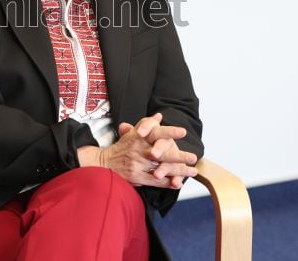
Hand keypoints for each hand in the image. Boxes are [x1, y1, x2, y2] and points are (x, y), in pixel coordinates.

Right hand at [78, 113, 197, 188]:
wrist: (104, 163)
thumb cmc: (122, 147)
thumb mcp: (132, 133)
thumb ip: (146, 124)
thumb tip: (159, 116)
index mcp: (138, 137)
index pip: (156, 133)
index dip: (169, 132)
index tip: (183, 132)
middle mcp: (138, 150)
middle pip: (161, 153)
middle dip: (179, 155)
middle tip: (193, 157)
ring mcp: (137, 164)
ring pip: (161, 168)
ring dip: (178, 170)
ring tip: (193, 171)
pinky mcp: (136, 177)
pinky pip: (155, 181)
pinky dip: (167, 182)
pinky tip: (178, 182)